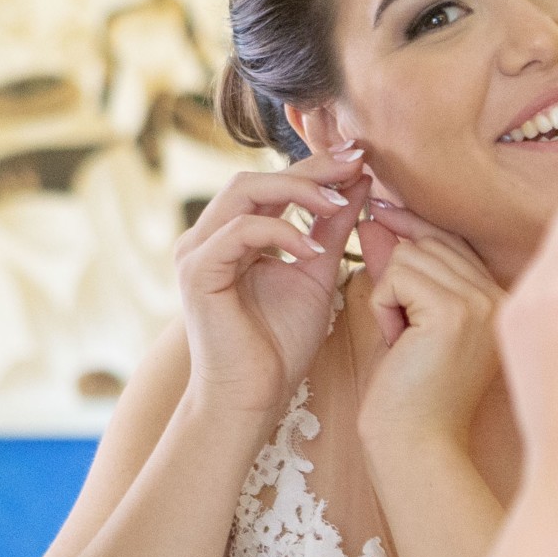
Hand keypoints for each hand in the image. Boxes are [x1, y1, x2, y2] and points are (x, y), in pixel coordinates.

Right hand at [174, 148, 369, 417]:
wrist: (252, 399)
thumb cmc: (279, 345)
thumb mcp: (317, 273)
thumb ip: (333, 228)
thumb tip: (360, 182)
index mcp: (233, 234)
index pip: (273, 183)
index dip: (315, 166)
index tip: (359, 158)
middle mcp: (209, 236)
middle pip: (256, 177)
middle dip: (309, 168)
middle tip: (355, 163)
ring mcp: (198, 251)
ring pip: (244, 191)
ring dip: (297, 190)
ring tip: (338, 203)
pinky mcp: (198, 272)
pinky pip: (240, 230)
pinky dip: (280, 231)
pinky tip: (312, 248)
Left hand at [355, 201, 504, 454]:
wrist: (415, 445)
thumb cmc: (410, 393)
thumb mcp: (410, 321)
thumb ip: (403, 269)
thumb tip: (377, 217)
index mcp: (500, 299)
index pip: (453, 240)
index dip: (412, 230)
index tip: (380, 216)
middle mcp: (499, 296)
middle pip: (431, 241)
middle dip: (399, 278)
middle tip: (402, 331)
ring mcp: (480, 302)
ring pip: (411, 254)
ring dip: (389, 295)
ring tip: (402, 340)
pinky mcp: (453, 312)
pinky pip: (396, 275)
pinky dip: (382, 306)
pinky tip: (397, 342)